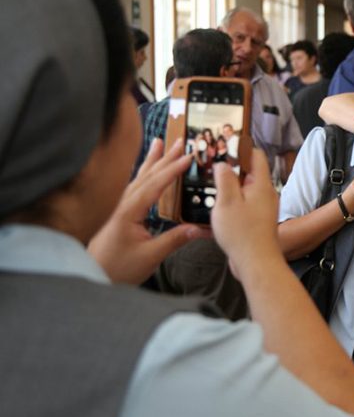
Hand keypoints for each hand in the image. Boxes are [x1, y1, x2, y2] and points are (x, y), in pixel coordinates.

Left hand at [88, 138, 207, 283]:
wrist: (90, 275)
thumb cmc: (118, 268)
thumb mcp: (151, 255)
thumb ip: (175, 239)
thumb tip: (200, 229)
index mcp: (129, 210)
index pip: (155, 184)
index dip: (173, 169)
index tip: (188, 157)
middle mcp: (121, 203)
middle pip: (147, 174)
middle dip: (164, 157)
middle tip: (179, 141)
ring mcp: (117, 206)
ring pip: (138, 177)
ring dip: (152, 160)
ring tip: (159, 142)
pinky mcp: (116, 212)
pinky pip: (133, 185)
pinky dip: (142, 173)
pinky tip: (144, 169)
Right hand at [211, 148, 279, 279]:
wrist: (257, 263)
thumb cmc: (243, 234)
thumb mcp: (227, 201)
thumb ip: (225, 179)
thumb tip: (223, 164)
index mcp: (261, 184)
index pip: (256, 155)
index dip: (240, 147)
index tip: (223, 146)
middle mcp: (266, 194)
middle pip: (250, 172)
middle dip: (232, 168)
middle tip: (213, 167)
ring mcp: (264, 208)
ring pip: (247, 189)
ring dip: (232, 186)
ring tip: (213, 186)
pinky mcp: (259, 221)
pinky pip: (246, 204)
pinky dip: (234, 201)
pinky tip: (220, 207)